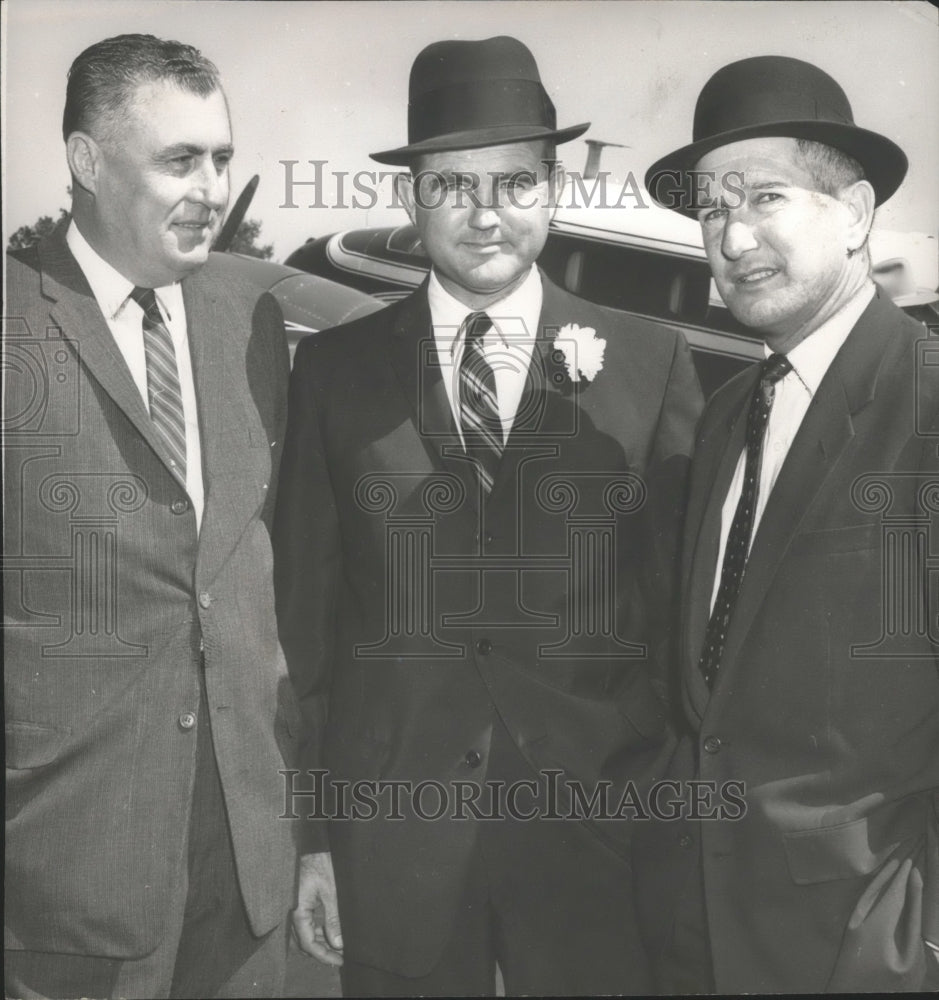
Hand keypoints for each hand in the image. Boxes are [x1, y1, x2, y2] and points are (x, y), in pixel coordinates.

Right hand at [292, 851, 343, 965]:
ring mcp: (293, 907)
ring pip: (303, 934)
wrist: (310, 843)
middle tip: (340, 957)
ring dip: (318, 942)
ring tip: (337, 946)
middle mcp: (291, 912)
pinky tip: (328, 931)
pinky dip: (315, 931)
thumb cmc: (319, 862)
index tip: (339, 960)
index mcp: (297, 910)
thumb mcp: (330, 890)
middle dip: (321, 952)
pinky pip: (304, 923)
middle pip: (303, 942)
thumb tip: (338, 942)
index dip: (323, 955)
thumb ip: (333, 918)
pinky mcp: (297, 902)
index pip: (308, 943)